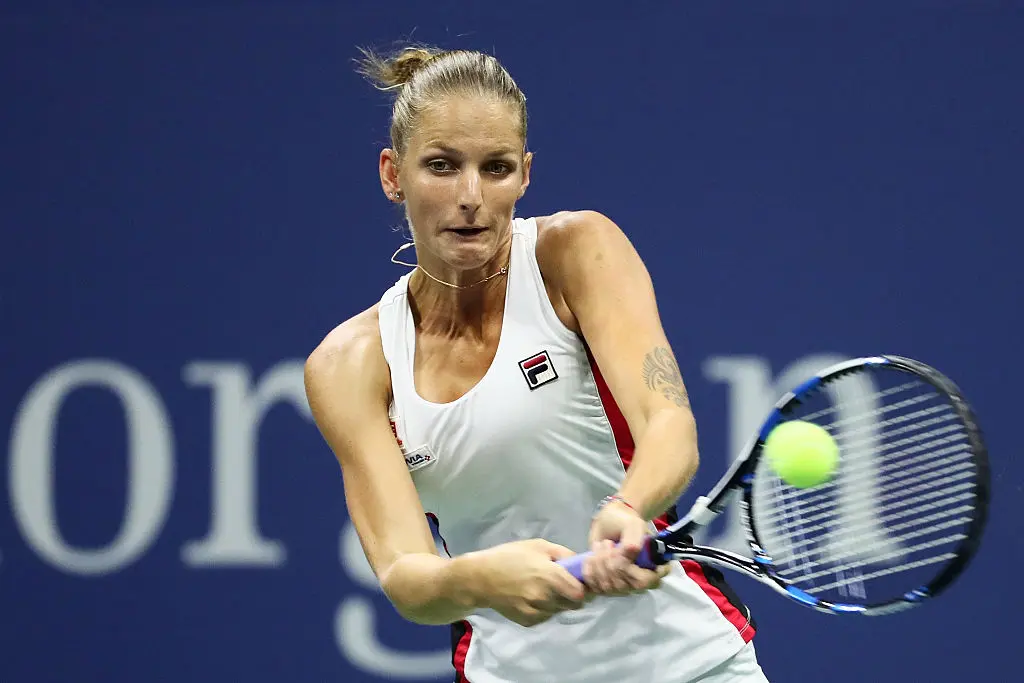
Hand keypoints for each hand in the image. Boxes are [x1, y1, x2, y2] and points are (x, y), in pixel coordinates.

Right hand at [470, 539, 586, 626]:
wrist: (480, 578)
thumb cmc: (510, 556)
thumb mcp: (538, 545)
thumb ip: (564, 554)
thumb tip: (581, 563)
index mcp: (551, 577)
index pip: (581, 593)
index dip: (585, 588)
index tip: (581, 581)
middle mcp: (546, 598)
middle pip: (574, 605)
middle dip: (574, 596)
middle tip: (565, 585)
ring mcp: (537, 612)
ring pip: (560, 610)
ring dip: (559, 602)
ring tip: (544, 589)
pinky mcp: (528, 622)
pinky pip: (546, 616)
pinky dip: (545, 609)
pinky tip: (533, 597)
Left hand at [584, 500, 669, 596]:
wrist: (607, 523)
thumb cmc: (624, 523)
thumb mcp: (632, 525)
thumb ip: (634, 538)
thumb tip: (632, 551)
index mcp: (653, 566)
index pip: (650, 581)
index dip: (635, 571)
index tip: (625, 552)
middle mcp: (638, 580)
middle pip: (624, 584)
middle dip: (611, 561)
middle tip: (608, 543)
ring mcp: (622, 586)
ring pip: (608, 586)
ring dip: (599, 562)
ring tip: (601, 545)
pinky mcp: (605, 586)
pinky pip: (595, 586)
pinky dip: (590, 569)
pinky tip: (591, 557)